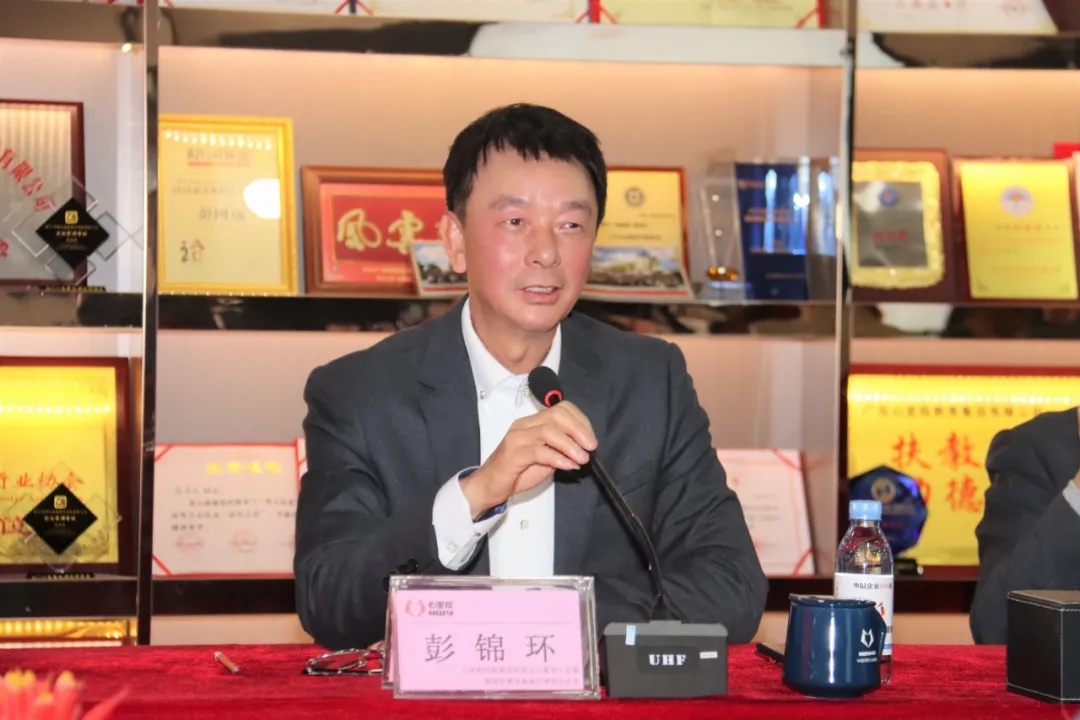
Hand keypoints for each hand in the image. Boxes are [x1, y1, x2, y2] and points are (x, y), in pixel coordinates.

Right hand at [460, 401, 596, 517]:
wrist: (490, 486)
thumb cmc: (517, 472)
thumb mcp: (545, 458)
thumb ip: (560, 450)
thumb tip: (583, 449)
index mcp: (533, 422)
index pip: (560, 409)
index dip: (580, 421)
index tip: (591, 439)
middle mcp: (524, 425)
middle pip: (556, 416)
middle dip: (578, 429)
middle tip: (591, 446)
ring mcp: (517, 438)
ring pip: (548, 431)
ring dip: (570, 444)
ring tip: (583, 458)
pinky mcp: (513, 454)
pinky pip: (539, 451)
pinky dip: (558, 458)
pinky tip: (569, 466)